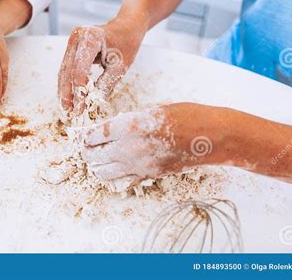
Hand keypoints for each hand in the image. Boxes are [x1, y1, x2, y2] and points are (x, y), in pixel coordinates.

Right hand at [58, 18, 143, 115]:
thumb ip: (105, 85)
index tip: (80, 108)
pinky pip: (67, 68)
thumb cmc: (126, 45)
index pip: (79, 69)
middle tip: (69, 112)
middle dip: (68, 93)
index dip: (79, 91)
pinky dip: (67, 83)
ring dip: (64, 90)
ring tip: (66, 108)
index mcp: (91, 37)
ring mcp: (72, 41)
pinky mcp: (72, 47)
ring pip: (64, 70)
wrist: (126, 27)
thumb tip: (93, 105)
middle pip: (68, 70)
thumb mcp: (120, 67)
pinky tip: (68, 97)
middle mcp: (77, 37)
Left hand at [74, 103, 220, 185]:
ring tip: (98, 159)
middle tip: (86, 147)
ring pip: (104, 173)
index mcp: (129, 126)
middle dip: (86, 151)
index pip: (94, 135)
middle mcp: (130, 148)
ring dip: (97, 166)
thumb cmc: (185, 116)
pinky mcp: (149, 176)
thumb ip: (129, 121)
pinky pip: (124, 182)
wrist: (211, 136)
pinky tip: (118, 169)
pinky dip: (117, 177)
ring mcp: (139, 165)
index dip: (84, 136)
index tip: (81, 135)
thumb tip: (111, 129)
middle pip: (94, 156)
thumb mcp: (152, 110)